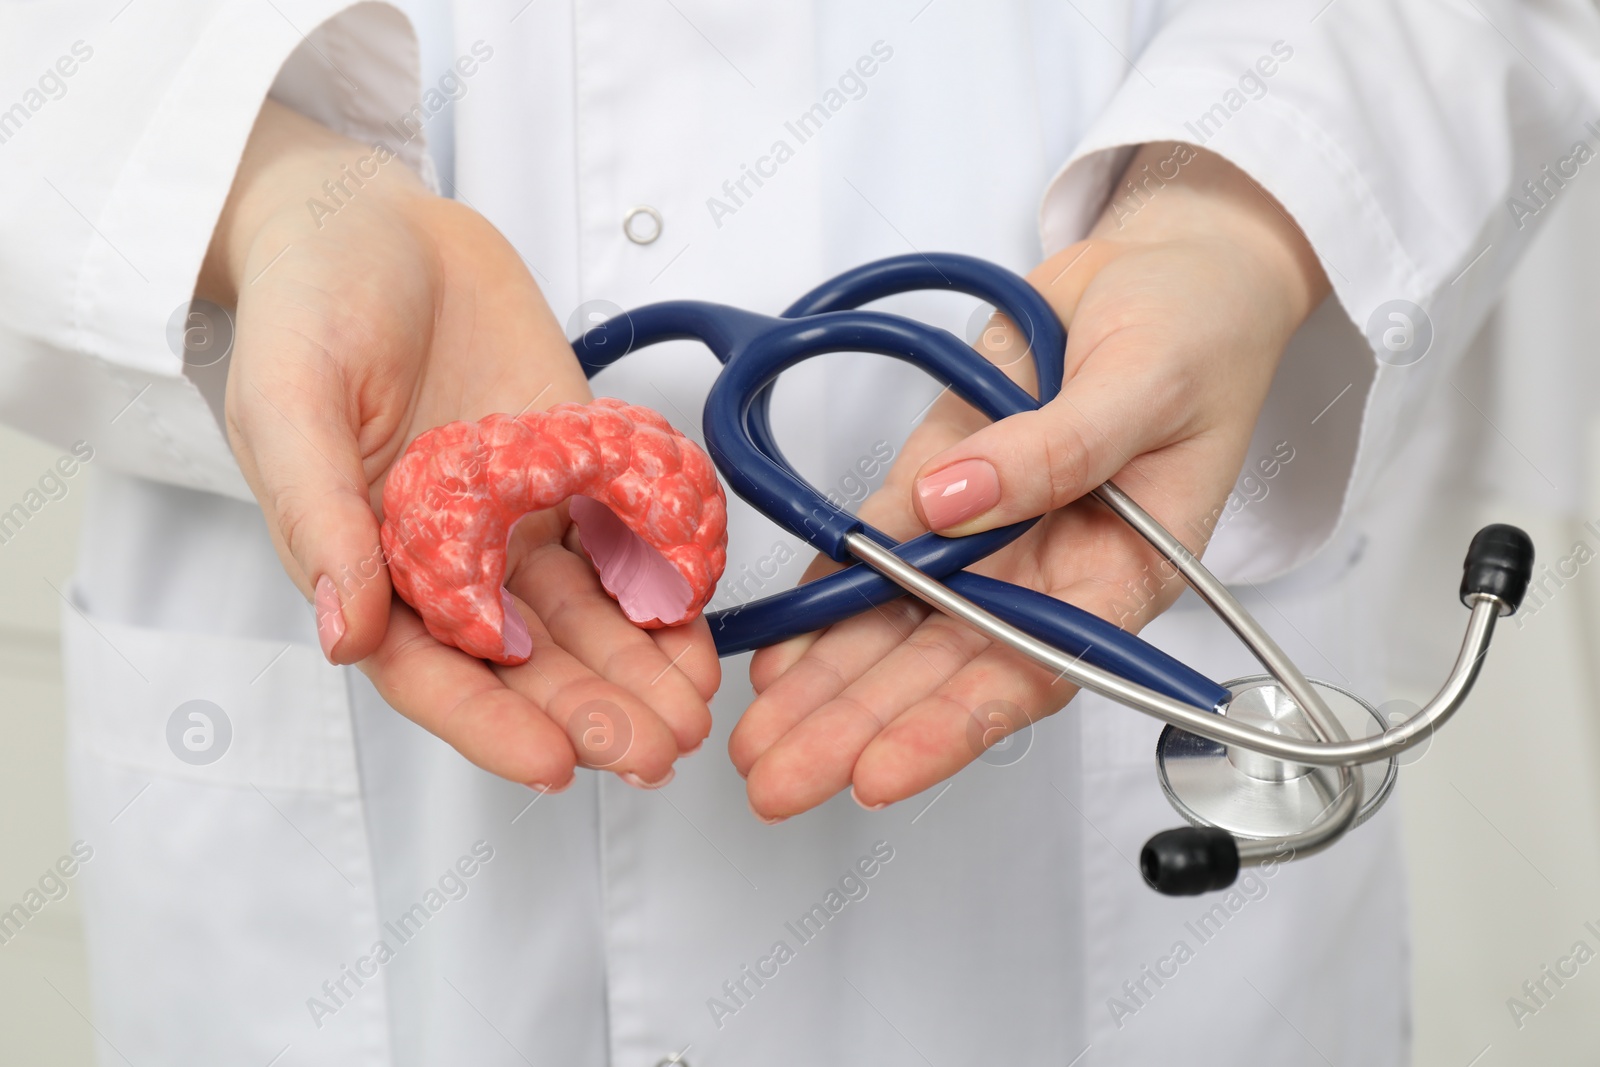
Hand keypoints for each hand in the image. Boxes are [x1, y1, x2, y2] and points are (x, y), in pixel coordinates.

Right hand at [200, 101, 715, 790]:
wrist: (377, 220)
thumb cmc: (307, 304)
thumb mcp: (289, 401)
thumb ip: (315, 515)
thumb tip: (345, 635)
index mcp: (366, 562)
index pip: (429, 671)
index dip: (489, 723)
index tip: (554, 765)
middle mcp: (448, 559)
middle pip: (523, 659)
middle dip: (587, 709)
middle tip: (653, 749)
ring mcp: (515, 522)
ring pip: (584, 617)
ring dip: (637, 669)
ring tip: (691, 712)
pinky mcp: (572, 476)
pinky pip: (622, 544)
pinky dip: (660, 590)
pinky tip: (699, 631)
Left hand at [731, 143, 1328, 819]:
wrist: (1162, 269)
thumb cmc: (1196, 332)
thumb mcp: (1147, 386)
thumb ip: (1057, 449)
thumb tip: (953, 500)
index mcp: (1119, 574)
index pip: (1029, 671)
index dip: (951, 728)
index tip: (878, 771)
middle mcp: (1044, 573)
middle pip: (942, 670)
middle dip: (856, 728)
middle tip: (776, 778)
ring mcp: (984, 535)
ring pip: (896, 627)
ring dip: (825, 685)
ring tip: (755, 737)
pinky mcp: (937, 485)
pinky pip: (874, 554)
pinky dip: (825, 601)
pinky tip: (777, 652)